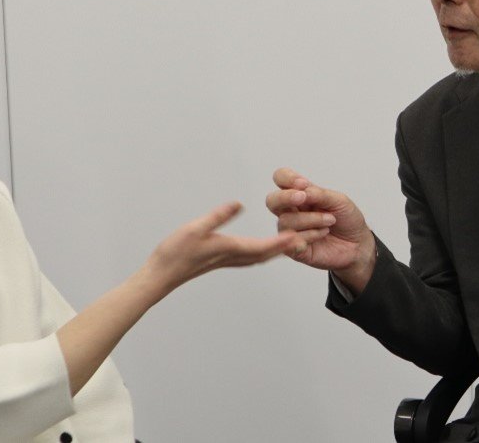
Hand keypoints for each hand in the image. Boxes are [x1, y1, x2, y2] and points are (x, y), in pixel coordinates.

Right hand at [144, 201, 300, 293]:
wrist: (161, 275)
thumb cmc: (175, 252)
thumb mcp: (195, 229)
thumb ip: (218, 216)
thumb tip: (239, 203)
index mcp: (232, 250)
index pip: (266, 247)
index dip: (286, 241)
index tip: (305, 234)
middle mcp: (237, 257)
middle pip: (273, 252)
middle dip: (295, 244)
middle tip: (317, 233)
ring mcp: (233, 260)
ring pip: (267, 255)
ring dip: (285, 247)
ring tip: (305, 238)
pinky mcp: (228, 259)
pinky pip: (257, 255)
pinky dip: (271, 249)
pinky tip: (275, 246)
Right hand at [266, 167, 375, 292]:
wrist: (359, 244)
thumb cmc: (347, 220)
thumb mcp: (338, 201)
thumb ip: (319, 194)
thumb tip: (301, 191)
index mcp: (301, 194)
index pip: (282, 179)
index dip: (287, 178)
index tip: (304, 184)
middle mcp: (292, 211)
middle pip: (272, 200)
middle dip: (285, 197)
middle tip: (303, 199)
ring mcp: (292, 230)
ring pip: (285, 220)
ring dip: (311, 219)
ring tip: (330, 221)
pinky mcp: (293, 249)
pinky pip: (291, 240)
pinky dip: (311, 235)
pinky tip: (323, 234)